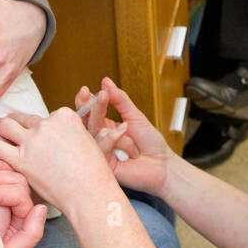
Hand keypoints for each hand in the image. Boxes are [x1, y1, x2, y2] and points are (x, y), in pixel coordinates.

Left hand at [0, 108, 114, 215]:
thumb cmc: (94, 174)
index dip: (43, 126)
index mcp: (65, 116)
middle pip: (25, 117)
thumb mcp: (94, 143)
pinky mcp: (20, 158)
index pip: (46, 115)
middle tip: (10, 127)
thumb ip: (81, 132)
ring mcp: (32, 140)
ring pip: (6, 124)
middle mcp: (47, 123)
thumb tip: (92, 128)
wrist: (89, 193)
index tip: (42, 135)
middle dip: (17, 122)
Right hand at [81, 78, 173, 196]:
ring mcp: (101, 153)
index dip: (84, 102)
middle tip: (101, 97)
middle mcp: (100, 140)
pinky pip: (100, 148)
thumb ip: (120, 100)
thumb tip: (106, 82)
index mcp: (105, 128)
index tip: (85, 90)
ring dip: (112, 129)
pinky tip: (125, 138)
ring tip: (127, 129)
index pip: (88, 114)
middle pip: (86, 123)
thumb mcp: (135, 116)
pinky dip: (112, 139)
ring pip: (92, 135)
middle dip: (93, 109)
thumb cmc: (150, 142)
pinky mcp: (103, 166)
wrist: (162, 164)